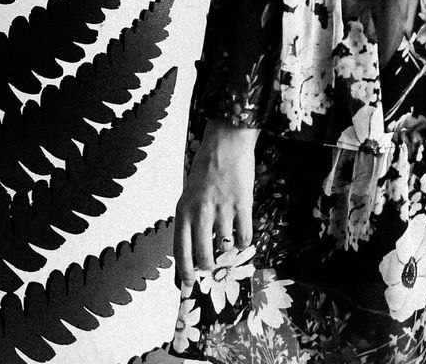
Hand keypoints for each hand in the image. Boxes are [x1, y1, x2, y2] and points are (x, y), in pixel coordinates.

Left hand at [173, 120, 258, 287]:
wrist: (226, 142)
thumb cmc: (206, 167)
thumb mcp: (189, 193)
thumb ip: (190, 219)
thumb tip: (194, 249)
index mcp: (184, 210)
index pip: (181, 250)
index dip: (185, 271)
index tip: (188, 283)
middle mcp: (201, 213)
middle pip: (204, 255)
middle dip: (208, 265)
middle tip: (211, 265)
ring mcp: (222, 209)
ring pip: (225, 247)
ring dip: (227, 250)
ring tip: (227, 242)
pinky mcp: (242, 204)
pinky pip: (244, 235)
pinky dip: (244, 241)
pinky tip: (242, 235)